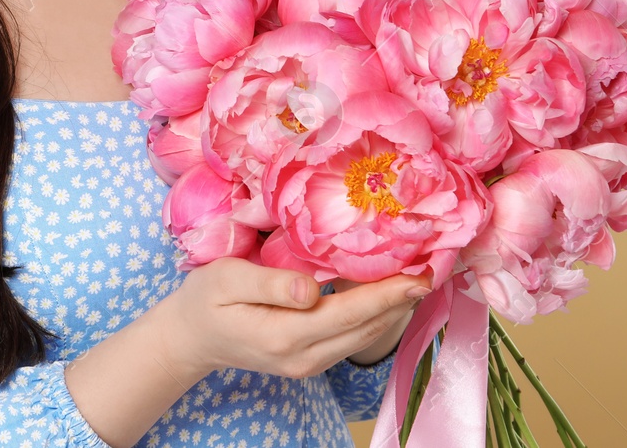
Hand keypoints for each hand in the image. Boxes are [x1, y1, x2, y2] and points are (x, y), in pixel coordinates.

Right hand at [150, 257, 433, 382]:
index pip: (349, 314)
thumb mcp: (225, 280)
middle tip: (435, 263)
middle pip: (367, 328)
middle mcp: (304, 357)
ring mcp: (310, 363)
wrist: (191, 338)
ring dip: (395, 307)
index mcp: (284, 335)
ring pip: (366, 336)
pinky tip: (388, 289)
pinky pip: (354, 337)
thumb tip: (311, 288)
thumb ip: (269, 284)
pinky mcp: (312, 359)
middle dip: (403, 299)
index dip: (388, 294)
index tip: (421, 274)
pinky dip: (375, 313)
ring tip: (421, 272)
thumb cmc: (204, 300)